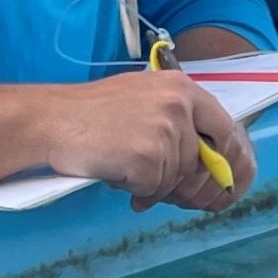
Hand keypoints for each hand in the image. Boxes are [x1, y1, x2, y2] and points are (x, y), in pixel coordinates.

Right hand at [39, 68, 254, 212]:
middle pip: (199, 161)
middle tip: (153, 179)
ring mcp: (164, 131)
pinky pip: (155, 188)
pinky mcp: (147, 157)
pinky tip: (116, 173)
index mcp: (182, 88)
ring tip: (121, 164)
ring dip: (152, 183)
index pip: (225, 129)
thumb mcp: (144, 97)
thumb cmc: (92, 112)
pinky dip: (137, 189)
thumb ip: (177, 120)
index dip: (224, 158)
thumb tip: (206, 160)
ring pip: (176, 178)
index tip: (218, 176)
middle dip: (180, 179)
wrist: (52, 120)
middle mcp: (178, 105)